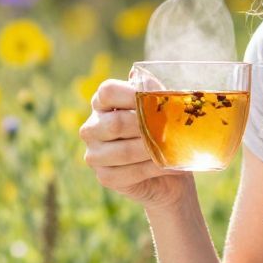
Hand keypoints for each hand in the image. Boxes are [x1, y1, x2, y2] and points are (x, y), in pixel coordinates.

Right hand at [80, 79, 197, 211]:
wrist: (168, 165)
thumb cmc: (163, 129)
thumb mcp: (160, 107)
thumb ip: (153, 93)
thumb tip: (147, 86)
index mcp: (101, 103)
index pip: (107, 92)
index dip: (131, 94)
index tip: (155, 99)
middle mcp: (91, 128)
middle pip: (115, 124)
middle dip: (146, 127)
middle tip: (168, 129)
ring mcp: (94, 154)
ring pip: (124, 151)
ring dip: (152, 150)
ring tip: (171, 147)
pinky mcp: (104, 177)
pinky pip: (129, 173)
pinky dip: (153, 168)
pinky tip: (167, 164)